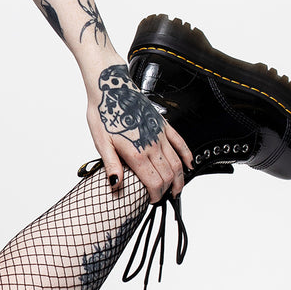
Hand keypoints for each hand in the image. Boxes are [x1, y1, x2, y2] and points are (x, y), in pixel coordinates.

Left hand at [86, 62, 193, 201]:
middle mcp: (152, 145)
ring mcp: (161, 135)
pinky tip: (189, 165)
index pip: (154, 183)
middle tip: (161, 198)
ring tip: (176, 190)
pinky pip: (181, 144)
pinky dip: (187, 156)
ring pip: (177, 163)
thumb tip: (116, 185)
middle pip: (168, 176)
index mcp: (136, 152)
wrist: (112, 89)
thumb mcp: (101, 142)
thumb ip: (111, 165)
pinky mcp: (164, 126)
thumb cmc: (104, 114)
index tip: (151, 201)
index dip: (154, 196)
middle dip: (166, 190)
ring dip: (179, 179)